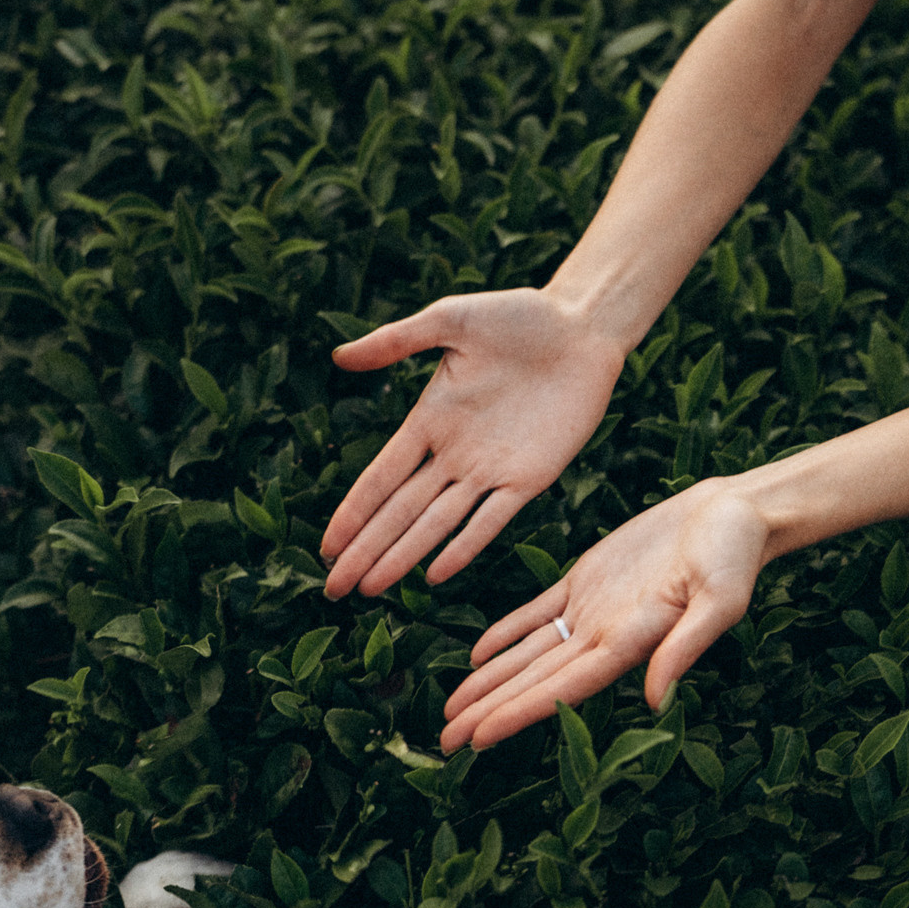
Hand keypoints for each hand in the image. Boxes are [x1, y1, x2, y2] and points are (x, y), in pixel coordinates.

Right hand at [321, 289, 624, 599]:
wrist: (582, 327)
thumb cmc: (517, 317)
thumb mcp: (450, 320)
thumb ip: (395, 341)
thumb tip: (338, 358)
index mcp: (430, 420)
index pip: (380, 478)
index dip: (353, 513)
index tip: (326, 546)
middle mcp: (454, 454)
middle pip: (400, 513)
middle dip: (366, 550)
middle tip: (334, 589)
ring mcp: (491, 470)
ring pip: (437, 524)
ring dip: (403, 556)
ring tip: (370, 589)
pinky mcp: (531, 477)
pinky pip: (492, 520)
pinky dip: (464, 547)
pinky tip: (434, 574)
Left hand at [439, 478, 769, 750]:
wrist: (735, 514)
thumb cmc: (736, 555)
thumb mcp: (719, 600)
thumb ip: (685, 647)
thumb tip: (656, 699)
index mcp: (630, 643)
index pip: (561, 688)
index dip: (518, 713)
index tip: (478, 738)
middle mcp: (605, 635)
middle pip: (535, 680)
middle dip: (489, 710)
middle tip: (443, 740)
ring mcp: (594, 610)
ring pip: (529, 653)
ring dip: (490, 681)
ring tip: (451, 710)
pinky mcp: (589, 580)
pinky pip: (538, 613)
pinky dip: (507, 634)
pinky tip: (478, 654)